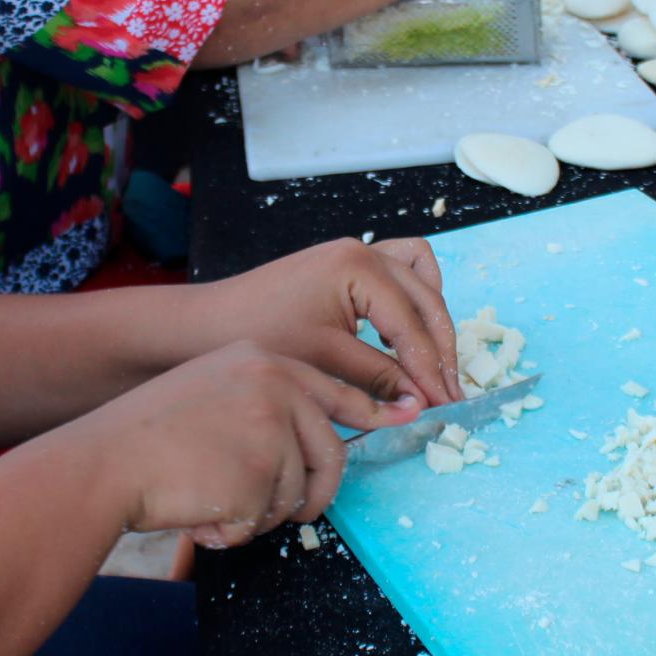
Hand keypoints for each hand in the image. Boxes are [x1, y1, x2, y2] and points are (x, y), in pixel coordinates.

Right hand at [61, 342, 417, 547]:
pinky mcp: (262, 471)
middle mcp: (275, 384)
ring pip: (297, 491)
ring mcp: (271, 427)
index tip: (406, 416)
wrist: (102, 463)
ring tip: (211, 501)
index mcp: (262, 359)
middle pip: (331, 449)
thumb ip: (265, 403)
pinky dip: (235, 529)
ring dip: (260, 513)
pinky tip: (199, 513)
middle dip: (317, 493)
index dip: (372, 411)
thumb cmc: (146, 437)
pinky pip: (267, 518)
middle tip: (302, 516)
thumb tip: (318, 439)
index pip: (336, 389)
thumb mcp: (212, 390)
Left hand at [195, 237, 463, 406]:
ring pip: (420, 279)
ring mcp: (356, 254)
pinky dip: (411, 302)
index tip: (447, 404)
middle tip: (448, 393)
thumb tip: (422, 401)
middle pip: (427, 300)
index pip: (411, 325)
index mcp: (359, 267)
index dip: (432, 369)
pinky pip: (400, 273)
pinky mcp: (346, 266)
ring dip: (431, 319)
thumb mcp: (325, 361)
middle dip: (440, 349)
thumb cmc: (259, 335)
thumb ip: (379, 377)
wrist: (208, 324)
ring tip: (432, 362)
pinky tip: (404, 337)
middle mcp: (363, 251)